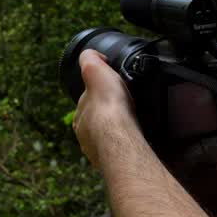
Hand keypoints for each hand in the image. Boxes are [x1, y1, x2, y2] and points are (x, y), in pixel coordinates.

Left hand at [72, 48, 136, 168]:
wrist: (120, 136)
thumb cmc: (108, 105)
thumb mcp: (95, 70)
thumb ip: (90, 59)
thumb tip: (93, 55)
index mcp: (80, 116)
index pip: (88, 104)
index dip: (99, 96)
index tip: (112, 92)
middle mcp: (86, 136)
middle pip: (98, 123)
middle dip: (109, 117)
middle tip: (126, 109)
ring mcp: (99, 151)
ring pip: (108, 139)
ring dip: (118, 132)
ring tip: (134, 125)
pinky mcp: (116, 161)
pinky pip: (121, 151)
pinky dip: (127, 145)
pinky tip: (136, 140)